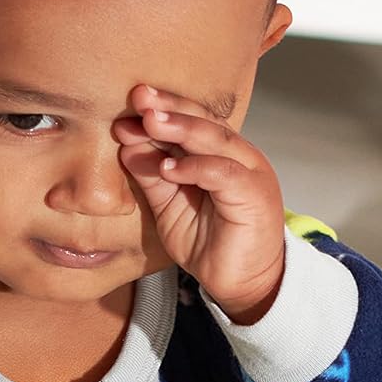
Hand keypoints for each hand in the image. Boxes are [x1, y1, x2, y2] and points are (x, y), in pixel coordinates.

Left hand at [114, 82, 285, 323]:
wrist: (240, 283)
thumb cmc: (209, 243)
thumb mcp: (170, 206)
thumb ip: (153, 176)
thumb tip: (126, 145)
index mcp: (220, 153)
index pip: (191, 122)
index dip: (162, 110)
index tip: (130, 103)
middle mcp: (239, 156)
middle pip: (205, 121)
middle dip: (170, 108)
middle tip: (139, 97)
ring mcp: (251, 173)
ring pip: (217, 140)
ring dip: (181, 128)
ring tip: (150, 121)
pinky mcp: (255, 195)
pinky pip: (224, 173)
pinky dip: (195, 167)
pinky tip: (168, 166)